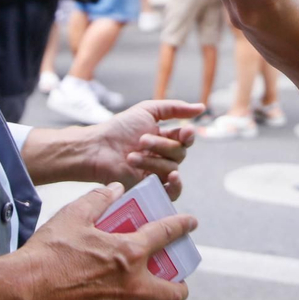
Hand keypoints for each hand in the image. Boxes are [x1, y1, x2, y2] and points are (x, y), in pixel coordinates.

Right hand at [15, 184, 194, 299]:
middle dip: (180, 287)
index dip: (182, 226)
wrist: (22, 291)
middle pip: (173, 293)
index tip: (191, 223)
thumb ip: (98, 200)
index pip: (166, 235)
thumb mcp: (73, 216)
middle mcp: (130, 286)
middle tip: (175, 280)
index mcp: (128, 254)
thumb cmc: (47, 253)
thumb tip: (115, 189)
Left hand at [82, 100, 202, 199]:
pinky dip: (175, 185)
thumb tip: (201, 107)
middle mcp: (163, 156)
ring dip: (153, 161)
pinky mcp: (151, 189)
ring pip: (172, 169)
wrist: (97, 149)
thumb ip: (174, 108)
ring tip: (131, 156)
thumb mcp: (147, 110)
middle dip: (162, 145)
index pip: (185, 138)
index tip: (184, 131)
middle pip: (179, 153)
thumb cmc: (118, 128)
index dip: (187, 135)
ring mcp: (157, 173)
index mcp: (165, 138)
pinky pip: (173, 192)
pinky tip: (171, 177)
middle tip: (141, 140)